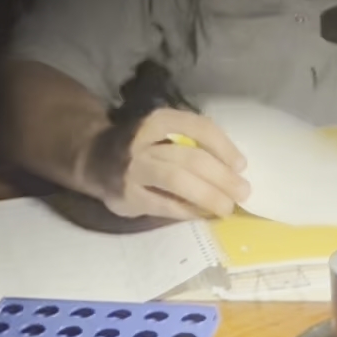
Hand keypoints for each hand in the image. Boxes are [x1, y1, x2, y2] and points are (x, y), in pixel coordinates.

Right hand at [85, 108, 249, 219]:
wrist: (93, 158)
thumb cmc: (141, 147)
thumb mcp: (162, 133)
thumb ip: (190, 145)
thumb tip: (233, 170)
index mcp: (158, 121)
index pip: (197, 127)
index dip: (223, 147)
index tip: (241, 165)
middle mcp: (143, 142)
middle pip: (190, 157)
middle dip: (221, 177)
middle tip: (243, 192)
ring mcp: (133, 169)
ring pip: (176, 180)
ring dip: (207, 195)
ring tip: (226, 208)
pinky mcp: (127, 196)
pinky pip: (163, 204)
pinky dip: (186, 211)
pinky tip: (202, 215)